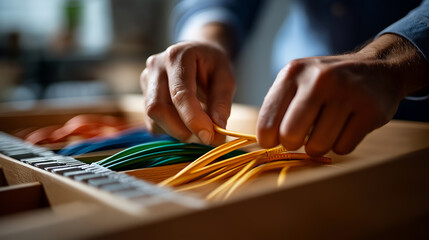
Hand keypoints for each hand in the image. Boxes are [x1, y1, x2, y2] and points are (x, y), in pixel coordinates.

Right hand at [140, 41, 235, 144]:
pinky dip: (172, 130)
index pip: (180, 93)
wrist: (198, 55)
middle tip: (207, 137)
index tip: (208, 137)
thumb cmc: (213, 65)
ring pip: (154, 119)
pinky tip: (186, 121)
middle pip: (158, 108)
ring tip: (200, 127)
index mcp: (177, 56)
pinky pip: (153, 124)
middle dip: (183, 130)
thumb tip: (217, 131)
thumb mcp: (226, 78)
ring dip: (179, 132)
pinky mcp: (144, 97)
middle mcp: (155, 67)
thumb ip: (222, 103)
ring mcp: (146, 82)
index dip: (193, 119)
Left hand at [257, 34, 428, 155]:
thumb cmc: (327, 82)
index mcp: (294, 72)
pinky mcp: (370, 110)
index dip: (268, 139)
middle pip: (290, 135)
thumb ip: (278, 106)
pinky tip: (346, 127)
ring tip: (325, 130)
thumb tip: (263, 142)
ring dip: (318, 146)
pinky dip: (341, 145)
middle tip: (299, 138)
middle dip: (292, 144)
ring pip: (317, 146)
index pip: (267, 120)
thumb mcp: (298, 81)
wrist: (378, 69)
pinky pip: (343, 148)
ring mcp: (347, 93)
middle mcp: (319, 79)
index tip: (273, 141)